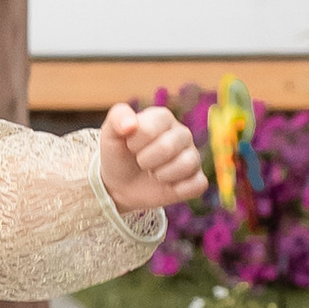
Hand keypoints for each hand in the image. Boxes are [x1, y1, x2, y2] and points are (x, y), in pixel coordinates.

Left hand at [98, 100, 204, 215]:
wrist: (121, 184)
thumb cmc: (119, 154)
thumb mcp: (111, 133)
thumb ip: (117, 117)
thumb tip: (130, 125)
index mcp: (163, 117)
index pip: (150, 129)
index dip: (134, 143)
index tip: (129, 146)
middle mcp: (182, 134)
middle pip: (168, 147)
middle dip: (145, 160)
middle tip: (140, 162)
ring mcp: (193, 156)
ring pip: (186, 165)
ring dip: (161, 175)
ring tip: (153, 173)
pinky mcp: (198, 179)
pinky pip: (197, 184)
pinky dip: (178, 190)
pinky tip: (167, 185)